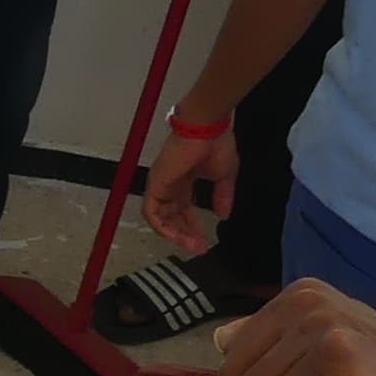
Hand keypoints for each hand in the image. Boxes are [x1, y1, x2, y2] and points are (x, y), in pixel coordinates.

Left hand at [141, 119, 237, 255]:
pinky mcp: (156, 184)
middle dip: (186, 234)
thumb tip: (223, 215)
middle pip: (172, 217)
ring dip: (175, 234)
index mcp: (185, 180)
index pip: (184, 210)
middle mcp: (171, 184)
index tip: (205, 241)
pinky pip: (151, 212)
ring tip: (193, 245)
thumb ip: (222, 196)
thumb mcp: (224, 176)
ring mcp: (161, 184)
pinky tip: (176, 237)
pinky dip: (162, 227)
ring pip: (161, 218)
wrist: (206, 128)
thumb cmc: (216, 144)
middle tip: (199, 247)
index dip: (194, 226)